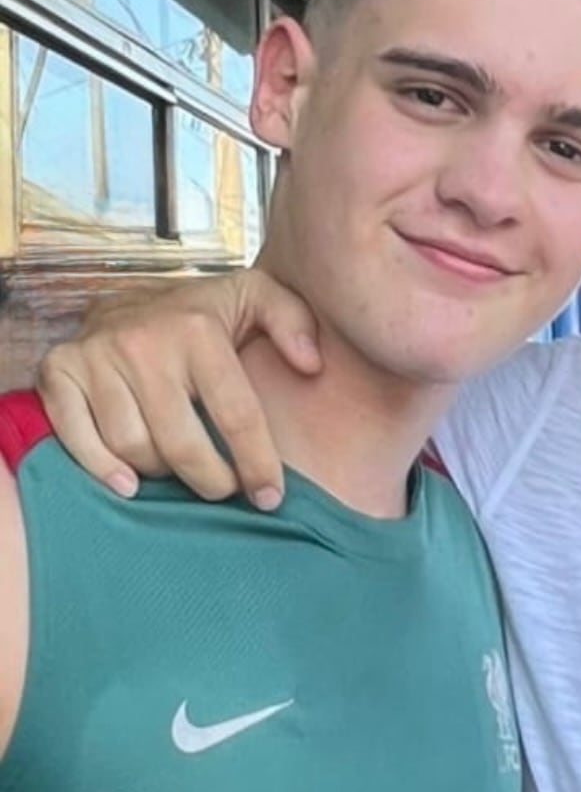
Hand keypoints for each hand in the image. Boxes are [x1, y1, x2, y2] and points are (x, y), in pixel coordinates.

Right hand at [36, 269, 319, 507]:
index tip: (270, 496)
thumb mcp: (255, 297)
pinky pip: (76, 437)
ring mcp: (96, 357)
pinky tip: (128, 485)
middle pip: (181, 443)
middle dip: (210, 480)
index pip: (236, 414)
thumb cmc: (201, 313)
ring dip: (161, 473)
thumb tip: (312, 365)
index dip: (257, 464)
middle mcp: (143, 343)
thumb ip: (294, 321)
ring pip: (132, 447)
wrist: (127, 295)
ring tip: (180, 470)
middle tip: (224, 490)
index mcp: (197, 330)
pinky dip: (101, 469)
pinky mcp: (58, 371)